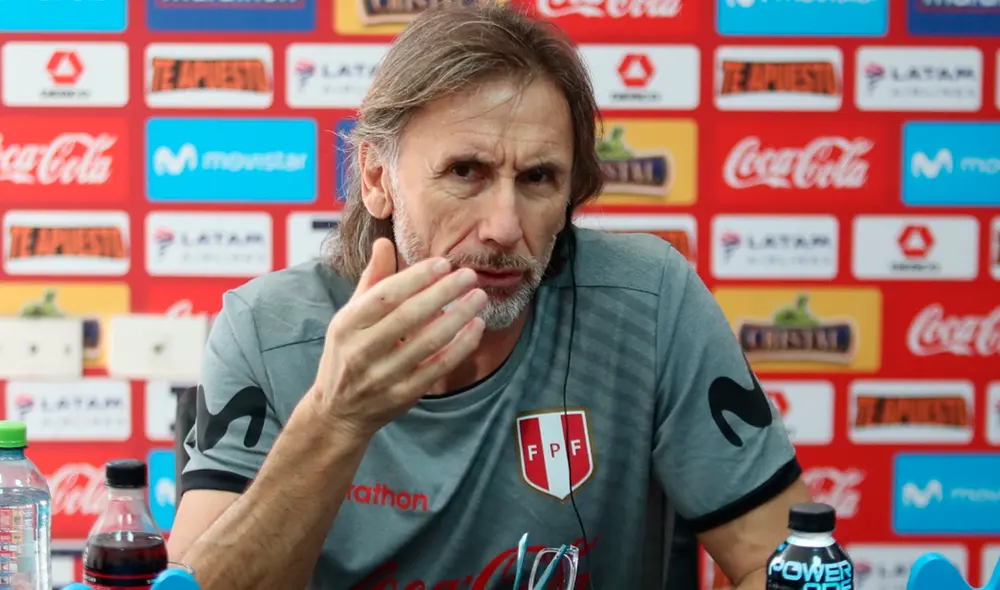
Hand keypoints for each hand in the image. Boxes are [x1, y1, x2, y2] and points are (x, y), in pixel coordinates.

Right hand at [310, 238, 486, 439]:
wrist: (338, 411)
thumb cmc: (348, 351)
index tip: (443, 263)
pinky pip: (438, 368)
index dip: (415, 278)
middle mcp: (361, 351)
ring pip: (427, 343)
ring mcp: (383, 376)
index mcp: (346, 325)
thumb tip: (385, 242)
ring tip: (479, 297)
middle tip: (469, 275)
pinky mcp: (403, 395)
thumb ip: (372, 280)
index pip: (384, 296)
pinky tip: (476, 327)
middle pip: (408, 317)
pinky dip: (460, 347)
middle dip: (442, 293)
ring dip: (458, 318)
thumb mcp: (350, 315)